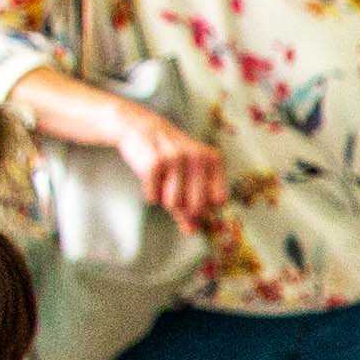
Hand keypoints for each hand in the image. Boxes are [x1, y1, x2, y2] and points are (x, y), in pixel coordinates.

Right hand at [108, 98, 228, 225]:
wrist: (140, 128)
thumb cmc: (169, 157)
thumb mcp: (187, 175)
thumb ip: (191, 203)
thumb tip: (191, 231)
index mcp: (212, 160)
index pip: (218, 200)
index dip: (204, 207)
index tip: (193, 199)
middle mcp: (197, 157)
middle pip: (197, 206)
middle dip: (183, 207)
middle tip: (173, 191)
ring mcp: (176, 159)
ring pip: (174, 203)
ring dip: (164, 199)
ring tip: (162, 182)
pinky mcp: (154, 162)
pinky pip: (154, 197)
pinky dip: (150, 194)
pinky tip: (150, 181)